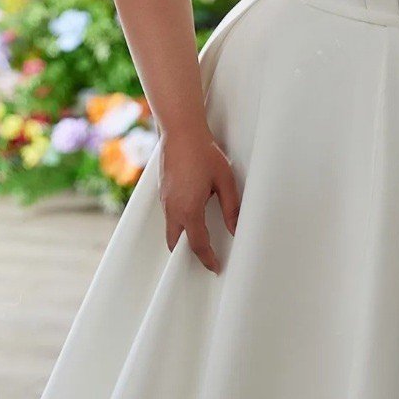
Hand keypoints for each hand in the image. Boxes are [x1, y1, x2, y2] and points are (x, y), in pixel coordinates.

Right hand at [158, 128, 241, 272]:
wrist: (181, 132)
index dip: (207, 258)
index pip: (197, 244)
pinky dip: (179, 223)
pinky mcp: (162, 192)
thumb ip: (232, 207)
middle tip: (206, 258)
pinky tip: (192, 216)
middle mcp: (172, 208)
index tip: (215, 266)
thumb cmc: (203, 152)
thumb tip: (236, 228)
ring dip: (183, 237)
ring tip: (200, 239)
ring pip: (171, 229)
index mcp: (188, 209)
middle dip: (189, 253)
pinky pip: (169, 215)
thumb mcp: (225, 180)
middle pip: (176, 242)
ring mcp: (164, 200)